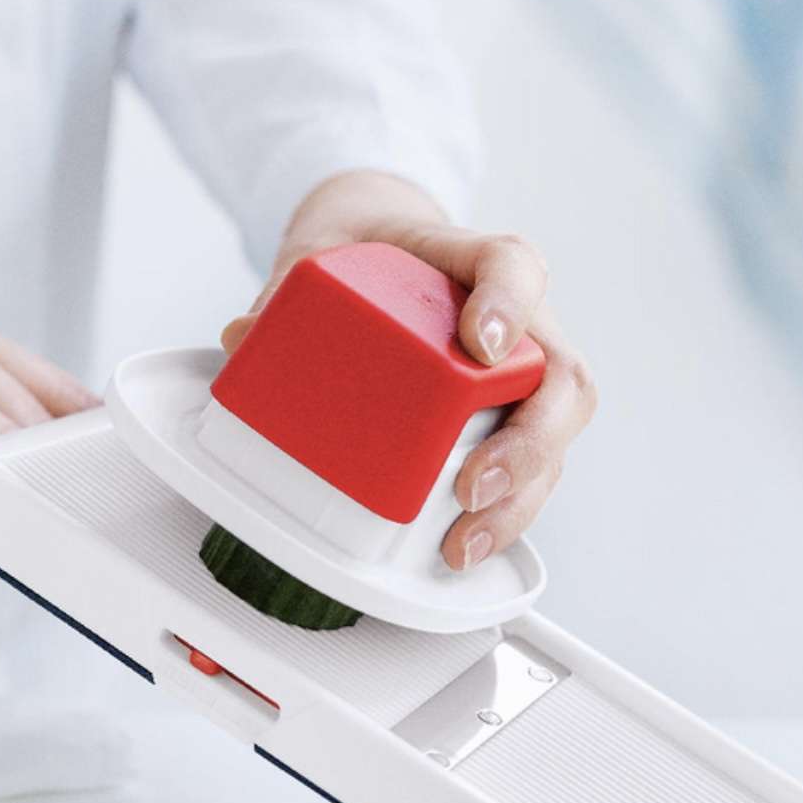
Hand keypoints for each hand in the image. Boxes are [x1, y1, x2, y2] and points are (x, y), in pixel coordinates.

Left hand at [222, 171, 596, 570]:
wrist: (388, 255)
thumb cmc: (371, 255)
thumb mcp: (322, 257)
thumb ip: (283, 293)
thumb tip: (241, 338)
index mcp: (476, 263)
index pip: (514, 265)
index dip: (509, 303)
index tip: (480, 343)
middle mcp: (520, 323)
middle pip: (562, 376)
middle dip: (529, 444)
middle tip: (471, 487)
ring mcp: (524, 377)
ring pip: (556, 436)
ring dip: (519, 500)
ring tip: (465, 542)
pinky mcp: (512, 422)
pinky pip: (533, 469)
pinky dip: (506, 515)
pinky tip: (464, 548)